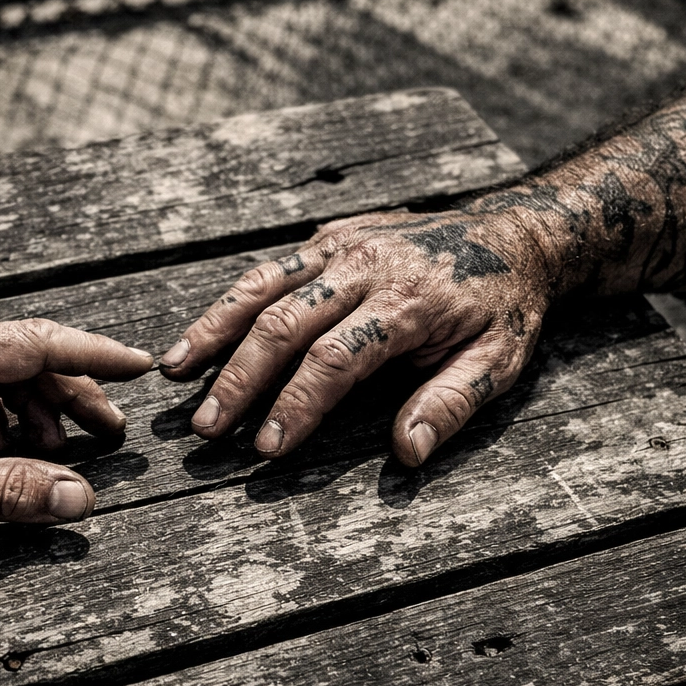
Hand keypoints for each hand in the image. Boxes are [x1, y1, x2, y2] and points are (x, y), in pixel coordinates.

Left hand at [0, 314, 152, 535]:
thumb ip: (8, 491)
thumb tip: (80, 499)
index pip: (42, 343)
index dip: (98, 356)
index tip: (141, 366)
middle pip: (28, 362)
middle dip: (71, 399)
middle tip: (107, 433)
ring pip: (2, 378)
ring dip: (33, 415)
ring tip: (49, 456)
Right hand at [158, 208, 550, 464]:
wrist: (512, 232)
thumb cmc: (504, 307)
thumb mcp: (499, 360)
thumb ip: (450, 404)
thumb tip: (406, 453)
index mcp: (410, 302)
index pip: (338, 359)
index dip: (297, 404)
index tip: (266, 447)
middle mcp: (366, 267)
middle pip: (286, 325)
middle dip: (241, 380)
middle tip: (207, 427)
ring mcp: (341, 247)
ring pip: (263, 290)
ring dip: (214, 334)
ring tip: (173, 375)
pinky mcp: (326, 239)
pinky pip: (267, 271)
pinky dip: (226, 304)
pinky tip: (196, 336)